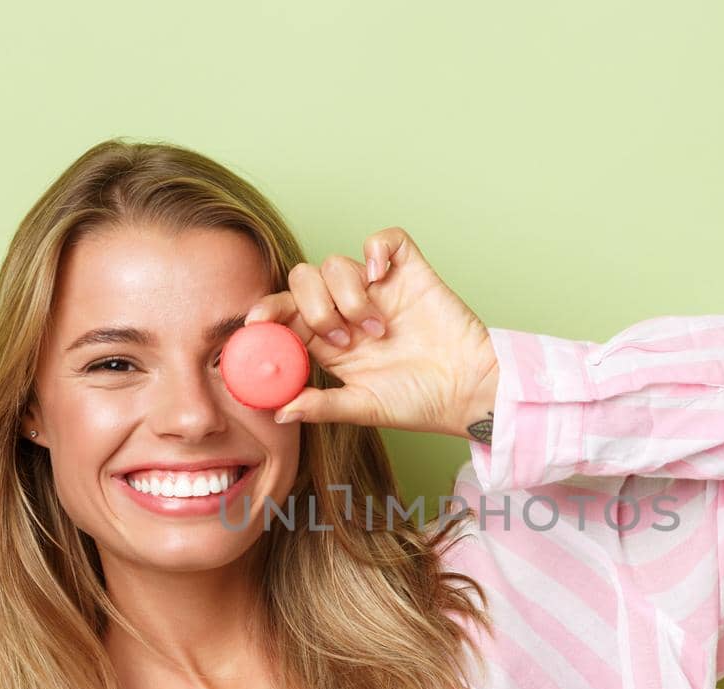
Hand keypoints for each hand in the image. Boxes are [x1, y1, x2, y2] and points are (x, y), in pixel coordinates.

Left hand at [242, 226, 498, 437]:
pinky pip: (384, 240)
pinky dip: (377, 250)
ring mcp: (378, 289)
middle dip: (313, 307)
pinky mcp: (409, 272)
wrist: (468, 390)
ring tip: (376, 330)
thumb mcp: (364, 408)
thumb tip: (277, 412)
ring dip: (348, 296)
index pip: (285, 312)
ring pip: (337, 263)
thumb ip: (321, 405)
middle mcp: (347, 310)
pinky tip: (382, 278)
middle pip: (303, 279)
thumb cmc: (420, 402)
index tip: (255, 322)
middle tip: (341, 339)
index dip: (267, 310)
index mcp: (329, 341)